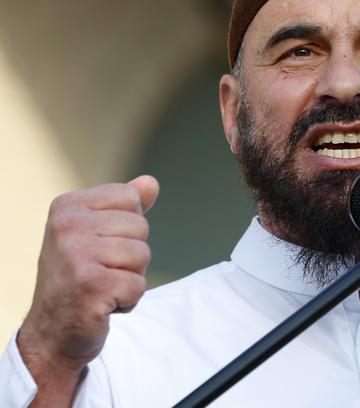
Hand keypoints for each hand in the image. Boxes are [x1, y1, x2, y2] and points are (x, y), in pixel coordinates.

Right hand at [17, 176, 158, 401]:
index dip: (127, 227)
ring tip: (101, 287)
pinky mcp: (90, 286)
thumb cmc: (80, 278)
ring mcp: (75, 256)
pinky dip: (128, 300)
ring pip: (142, 255)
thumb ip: (125, 207)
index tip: (100, 246)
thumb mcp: (97, 235)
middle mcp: (66, 226)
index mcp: (67, 206)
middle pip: (140, 227)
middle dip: (131, 256)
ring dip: (130, 278)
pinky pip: (138, 285)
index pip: (131, 197)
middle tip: (100, 272)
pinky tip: (102, 305)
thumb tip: (151, 182)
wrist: (53, 333)